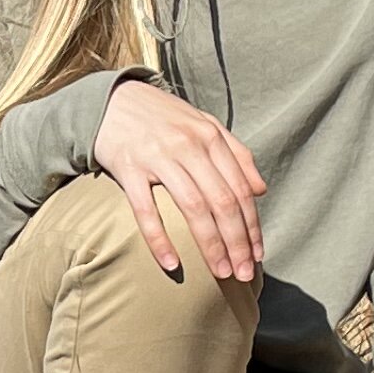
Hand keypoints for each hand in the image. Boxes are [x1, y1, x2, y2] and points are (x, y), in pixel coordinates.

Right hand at [92, 77, 265, 282]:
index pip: (240, 189)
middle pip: (221, 202)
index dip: (252, 226)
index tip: (258, 255)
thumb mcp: (204, 124)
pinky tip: (172, 264)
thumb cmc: (163, 117)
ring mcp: (157, 157)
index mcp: (210, 137)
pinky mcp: (128, 168)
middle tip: (244, 273)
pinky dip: (160, 239)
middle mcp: (188, 146)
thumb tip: (261, 189)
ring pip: (193, 208)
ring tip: (220, 273)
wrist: (112, 99)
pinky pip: (146, 210)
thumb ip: (236, 153)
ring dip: (210, 246)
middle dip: (236, 243)